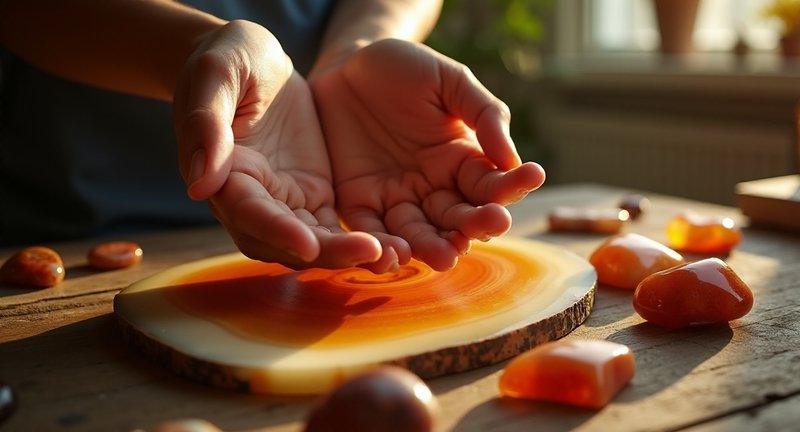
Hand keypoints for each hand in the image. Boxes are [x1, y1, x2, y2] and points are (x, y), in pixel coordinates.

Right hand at [172, 20, 397, 270]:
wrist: (255, 62)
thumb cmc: (230, 59)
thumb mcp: (216, 74)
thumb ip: (206, 122)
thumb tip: (199, 183)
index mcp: (222, 174)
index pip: (248, 213)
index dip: (277, 231)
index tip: (309, 244)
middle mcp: (251, 199)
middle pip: (283, 242)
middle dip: (325, 253)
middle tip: (371, 253)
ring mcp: (284, 201)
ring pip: (313, 243)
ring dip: (347, 254)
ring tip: (393, 255)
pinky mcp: (312, 197)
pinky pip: (333, 228)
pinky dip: (358, 242)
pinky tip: (394, 245)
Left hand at [311, 39, 545, 270]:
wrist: (346, 64)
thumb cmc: (404, 68)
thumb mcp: (450, 81)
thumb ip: (485, 115)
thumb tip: (512, 159)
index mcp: (460, 161)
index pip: (490, 183)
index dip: (511, 184)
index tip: (532, 176)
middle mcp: (432, 188)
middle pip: (458, 217)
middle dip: (475, 224)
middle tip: (491, 224)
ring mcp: (395, 198)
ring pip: (418, 233)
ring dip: (433, 247)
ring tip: (445, 256)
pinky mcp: (357, 202)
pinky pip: (370, 229)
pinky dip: (382, 246)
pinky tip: (394, 255)